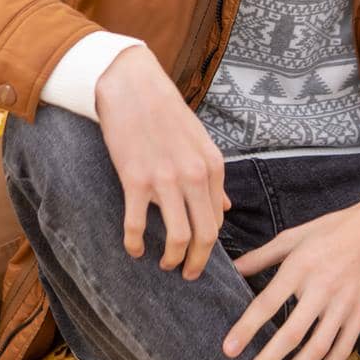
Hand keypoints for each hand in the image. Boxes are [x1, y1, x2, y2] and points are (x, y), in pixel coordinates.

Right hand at [94, 46, 228, 279]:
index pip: (218, 219)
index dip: (210, 244)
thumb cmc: (165, 111)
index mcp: (212, 165)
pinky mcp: (135, 180)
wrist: (132, 84)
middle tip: (188, 274)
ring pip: (178, 238)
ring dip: (172, 260)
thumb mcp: (199, 141)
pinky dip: (134, 245)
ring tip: (164, 264)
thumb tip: (227, 208)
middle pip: (206, 235)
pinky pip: (136, 226)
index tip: (199, 254)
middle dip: (198, 263)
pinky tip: (133, 249)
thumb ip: (212, 177)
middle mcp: (194, 175)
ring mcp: (165, 179)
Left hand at [224, 193, 359, 359]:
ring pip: (317, 348)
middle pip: (291, 333)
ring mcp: (345, 304)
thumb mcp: (296, 235)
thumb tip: (234, 268)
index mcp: (301, 266)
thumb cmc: (335, 229)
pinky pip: (342, 348)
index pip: (268, 303)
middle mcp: (322, 288)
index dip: (247, 328)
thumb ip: (263, 255)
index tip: (229, 349)